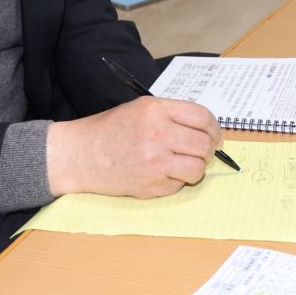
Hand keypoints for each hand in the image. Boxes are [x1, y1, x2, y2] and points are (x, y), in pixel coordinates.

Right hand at [46, 96, 222, 198]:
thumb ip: (173, 115)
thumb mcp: (141, 109)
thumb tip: (207, 130)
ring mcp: (154, 162)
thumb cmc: (111, 130)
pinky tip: (160, 173)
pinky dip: (175, 181)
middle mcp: (157, 134)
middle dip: (208, 150)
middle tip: (201, 152)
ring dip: (195, 168)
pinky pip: (179, 185)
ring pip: (197, 168)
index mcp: (156, 110)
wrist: (80, 155)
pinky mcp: (150, 185)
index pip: (202, 117)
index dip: (214, 128)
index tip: (215, 135)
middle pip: (204, 144)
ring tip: (181, 164)